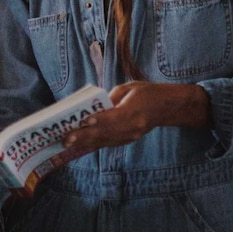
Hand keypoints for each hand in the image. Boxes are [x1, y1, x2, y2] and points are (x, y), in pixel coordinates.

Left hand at [62, 81, 211, 151]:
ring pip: (106, 141)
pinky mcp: (128, 140)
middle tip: (66, 138)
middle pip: (106, 133)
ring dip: (85, 142)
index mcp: (134, 111)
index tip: (85, 121)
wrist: (166, 107)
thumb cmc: (146, 93)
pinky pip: (109, 142)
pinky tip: (80, 143)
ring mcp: (131, 136)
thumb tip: (93, 107)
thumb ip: (110, 97)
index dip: (99, 121)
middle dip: (85, 136)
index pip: (115, 118)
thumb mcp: (128, 88)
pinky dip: (94, 143)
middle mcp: (133, 127)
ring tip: (68, 143)